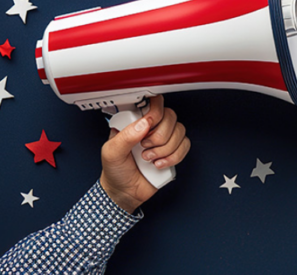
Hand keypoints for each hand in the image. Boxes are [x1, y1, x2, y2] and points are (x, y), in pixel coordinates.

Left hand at [100, 96, 190, 213]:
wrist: (124, 193)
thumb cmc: (115, 171)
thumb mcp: (111, 153)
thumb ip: (125, 136)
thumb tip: (144, 123)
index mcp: (135, 122)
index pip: (153, 104)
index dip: (155, 112)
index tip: (148, 125)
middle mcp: (152, 128)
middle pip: (170, 116)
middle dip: (159, 136)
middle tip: (144, 146)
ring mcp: (165, 140)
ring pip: (180, 131)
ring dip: (164, 149)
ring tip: (149, 158)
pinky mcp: (174, 152)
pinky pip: (185, 146)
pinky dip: (172, 158)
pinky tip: (158, 164)